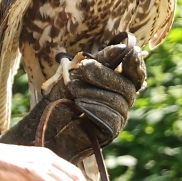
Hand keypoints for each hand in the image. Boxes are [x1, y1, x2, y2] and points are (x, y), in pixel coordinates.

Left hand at [0, 41, 146, 160]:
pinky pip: (111, 117)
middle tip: (83, 69)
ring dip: (93, 92)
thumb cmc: (61, 97)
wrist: (46, 123)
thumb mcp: (79, 73)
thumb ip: (100, 61)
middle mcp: (121, 101)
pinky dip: (94, 108)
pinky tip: (79, 104)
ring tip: (73, 90)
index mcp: (116, 84)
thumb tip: (122, 47)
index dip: (135, 64)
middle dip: (104, 75)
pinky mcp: (110, 132)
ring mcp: (118, 117)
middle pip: (126, 86)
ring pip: (118, 101)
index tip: (130, 52)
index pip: (135, 75)